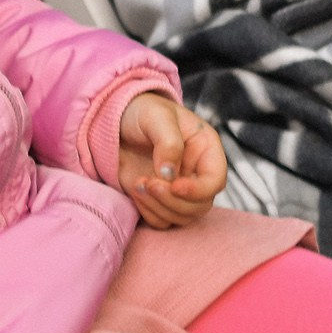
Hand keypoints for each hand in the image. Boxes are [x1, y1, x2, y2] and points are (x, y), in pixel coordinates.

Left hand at [115, 91, 225, 227]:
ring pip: (182, 217)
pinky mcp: (159, 200)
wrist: (116, 119)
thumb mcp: (157, 116)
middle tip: (148, 183)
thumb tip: (169, 174)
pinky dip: (148, 212)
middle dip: (173, 201)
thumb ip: (168, 142)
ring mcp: (178, 189)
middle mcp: (196, 173)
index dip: (198, 190)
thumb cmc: (143, 111)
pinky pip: (162, 220)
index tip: (174, 185)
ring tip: (138, 184)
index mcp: (206, 150)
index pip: (215, 181)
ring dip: (159, 207)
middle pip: (200, 205)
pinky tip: (136, 191)